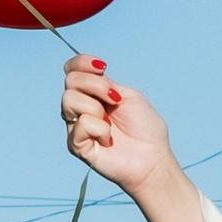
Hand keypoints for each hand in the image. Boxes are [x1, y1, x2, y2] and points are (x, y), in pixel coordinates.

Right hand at [60, 54, 205, 221]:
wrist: (152, 159)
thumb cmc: (145, 130)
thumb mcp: (128, 96)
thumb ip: (104, 83)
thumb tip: (88, 74)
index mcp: (93, 93)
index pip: (72, 69)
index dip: (82, 62)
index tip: (103, 66)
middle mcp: (81, 107)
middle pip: (70, 80)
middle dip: (96, 86)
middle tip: (116, 100)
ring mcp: (76, 125)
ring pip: (69, 99)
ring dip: (96, 108)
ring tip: (110, 124)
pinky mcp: (76, 145)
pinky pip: (80, 124)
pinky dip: (99, 129)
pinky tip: (108, 141)